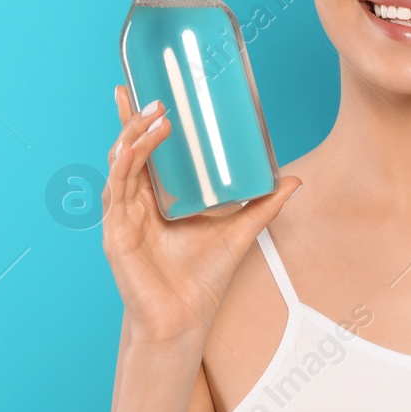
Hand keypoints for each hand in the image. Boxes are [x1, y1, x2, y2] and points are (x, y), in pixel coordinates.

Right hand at [100, 84, 302, 347]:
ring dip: (133, 137)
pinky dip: (124, 165)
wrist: (186, 321)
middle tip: (156, 97)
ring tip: (155, 116)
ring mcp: (122, 217)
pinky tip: (134, 148)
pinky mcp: (116, 233)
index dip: (137, 122)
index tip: (139, 90)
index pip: (143, 151)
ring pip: (121, 165)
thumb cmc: (203, 280)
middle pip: (127, 151)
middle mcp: (135, 204)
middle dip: (135, 121)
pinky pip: (117, 191)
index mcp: (155, 200)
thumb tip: (295, 179)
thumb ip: (263, 205)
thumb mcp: (239, 231)